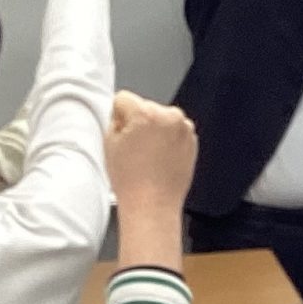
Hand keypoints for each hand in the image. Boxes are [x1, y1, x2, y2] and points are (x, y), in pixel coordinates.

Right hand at [107, 93, 196, 269]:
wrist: (153, 204)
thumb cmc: (131, 180)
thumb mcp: (109, 143)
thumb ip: (115, 119)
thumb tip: (123, 112)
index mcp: (146, 114)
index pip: (124, 99)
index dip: (118, 116)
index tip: (121, 132)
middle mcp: (170, 117)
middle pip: (145, 107)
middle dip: (138, 123)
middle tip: (133, 148)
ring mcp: (184, 128)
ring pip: (161, 118)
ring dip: (155, 130)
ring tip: (146, 156)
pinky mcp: (192, 140)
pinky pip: (174, 131)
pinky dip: (167, 140)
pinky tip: (159, 159)